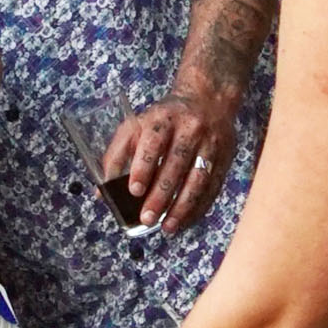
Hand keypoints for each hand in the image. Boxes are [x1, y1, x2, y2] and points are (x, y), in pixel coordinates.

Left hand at [107, 91, 235, 233]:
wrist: (208, 100)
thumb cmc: (165, 119)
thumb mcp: (137, 125)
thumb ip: (117, 154)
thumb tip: (102, 191)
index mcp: (164, 118)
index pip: (153, 142)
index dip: (144, 167)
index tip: (134, 190)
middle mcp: (190, 129)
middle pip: (176, 165)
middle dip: (161, 195)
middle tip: (147, 218)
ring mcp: (211, 144)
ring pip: (198, 179)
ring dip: (182, 207)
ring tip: (168, 227)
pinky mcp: (225, 158)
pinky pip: (212, 187)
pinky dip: (198, 208)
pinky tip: (185, 221)